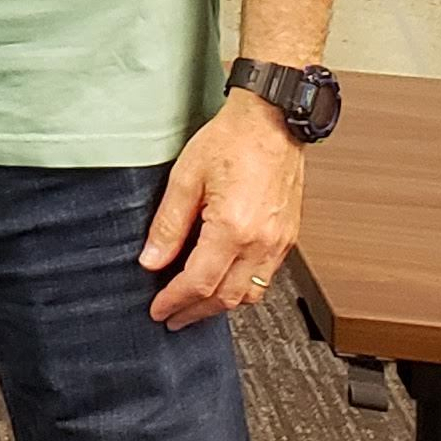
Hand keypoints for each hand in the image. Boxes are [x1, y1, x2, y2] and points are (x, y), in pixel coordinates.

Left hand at [140, 89, 304, 330]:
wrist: (272, 122)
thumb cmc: (231, 140)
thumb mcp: (185, 177)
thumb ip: (168, 224)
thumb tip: (151, 259)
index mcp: (234, 228)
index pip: (200, 282)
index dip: (175, 301)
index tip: (158, 310)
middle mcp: (263, 242)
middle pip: (227, 297)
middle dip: (195, 312)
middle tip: (171, 318)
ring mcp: (280, 242)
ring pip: (250, 294)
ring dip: (220, 306)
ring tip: (193, 307)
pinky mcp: (288, 237)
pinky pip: (265, 278)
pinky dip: (242, 290)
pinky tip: (223, 284)